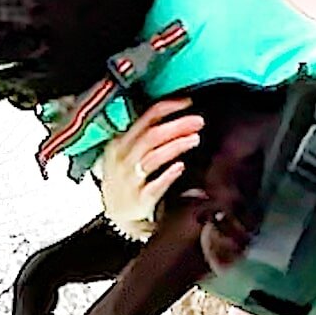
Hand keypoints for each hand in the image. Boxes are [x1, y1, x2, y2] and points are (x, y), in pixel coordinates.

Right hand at [99, 98, 202, 236]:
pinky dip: (167, 175)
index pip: (146, 118)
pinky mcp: (139, 199)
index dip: (169, 107)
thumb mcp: (126, 151)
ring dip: (175, 146)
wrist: (117, 212)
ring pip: (153, 158)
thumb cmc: (127, 176)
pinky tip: (180, 167)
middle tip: (198, 121)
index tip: (188, 102)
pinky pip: (154, 186)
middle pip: (151, 136)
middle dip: (177, 126)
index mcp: (121, 142)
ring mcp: (130, 179)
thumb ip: (146, 134)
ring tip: (195, 139)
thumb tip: (176, 115)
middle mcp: (124, 159)